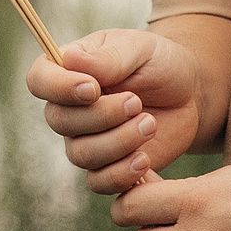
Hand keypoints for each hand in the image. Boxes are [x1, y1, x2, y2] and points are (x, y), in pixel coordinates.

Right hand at [27, 27, 204, 194]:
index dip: (58, 88)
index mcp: (69, 70)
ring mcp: (86, 140)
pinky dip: (122, 174)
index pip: (39, 80)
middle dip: (102, 115)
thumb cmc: (159, 63)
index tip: (93, 88)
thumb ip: (108, 58)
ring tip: (150, 124)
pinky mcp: (108, 166)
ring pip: (82, 154)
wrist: (190, 94)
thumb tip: (71, 60)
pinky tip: (145, 158)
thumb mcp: (139, 48)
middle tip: (136, 102)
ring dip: (119, 142)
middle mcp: (70, 108)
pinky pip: (99, 182)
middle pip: (60, 121)